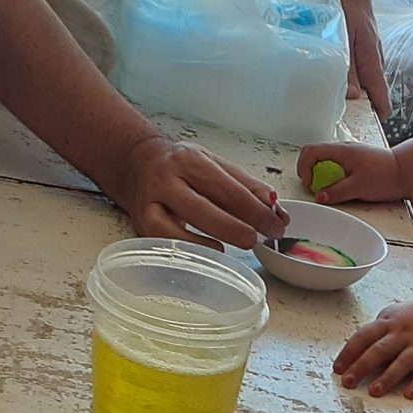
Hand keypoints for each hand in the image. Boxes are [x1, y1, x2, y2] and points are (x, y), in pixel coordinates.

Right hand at [115, 130, 285, 253]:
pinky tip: (212, 252)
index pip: (229, 188)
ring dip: (213, 240)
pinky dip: (191, 249)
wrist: (135, 163)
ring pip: (180, 228)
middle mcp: (167, 179)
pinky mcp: (142, 225)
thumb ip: (246, 185)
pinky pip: (166, 242)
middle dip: (237, 227)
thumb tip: (276, 208)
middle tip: (259, 239)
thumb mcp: (214, 164)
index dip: (257, 211)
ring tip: (240, 246)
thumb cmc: (180, 167)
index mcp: (190, 160)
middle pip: (204, 208)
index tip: (277, 224)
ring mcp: (151, 203)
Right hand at [294, 140, 404, 204]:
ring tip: (329, 190)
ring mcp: (350, 155)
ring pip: (326, 161)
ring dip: (322, 175)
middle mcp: (343, 149)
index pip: (310, 151)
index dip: (304, 168)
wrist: (407, 172)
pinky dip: (333, 176)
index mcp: (341, 150)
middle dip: (310, 172)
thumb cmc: (386, 175)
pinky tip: (342, 188)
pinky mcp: (356, 162)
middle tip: (315, 188)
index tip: (309, 184)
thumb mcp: (358, 187)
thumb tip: (319, 197)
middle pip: (315, 155)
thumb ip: (336, 192)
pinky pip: (337, 167)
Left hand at [326, 0, 391, 122]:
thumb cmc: (347, 4)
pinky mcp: (355, 51)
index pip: (381, 96)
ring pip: (360, 84)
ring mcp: (364, 56)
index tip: (369, 133)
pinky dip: (344, 83)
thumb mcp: (346, 36)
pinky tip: (330, 88)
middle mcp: (371, 61)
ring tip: (334, 114)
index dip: (377, 115)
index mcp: (372, 60)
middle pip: (370, 94)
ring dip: (350, 98)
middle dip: (360, 111)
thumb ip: (349, 65)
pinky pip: (352, 73)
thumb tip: (352, 96)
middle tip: (343, 128)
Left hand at [335, 297, 412, 398]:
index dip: (349, 353)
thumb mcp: (393, 315)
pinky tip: (409, 394)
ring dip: (387, 378)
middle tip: (348, 382)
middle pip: (379, 351)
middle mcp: (404, 335)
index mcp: (389, 324)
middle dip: (361, 367)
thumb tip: (351, 353)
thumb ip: (374, 332)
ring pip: (402, 363)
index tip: (338, 368)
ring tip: (374, 391)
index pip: (364, 337)